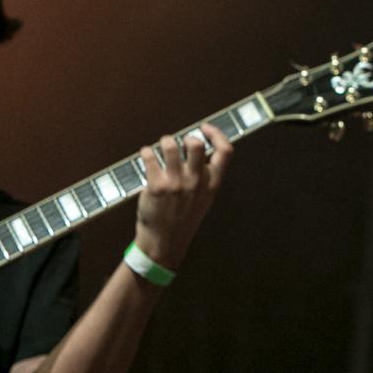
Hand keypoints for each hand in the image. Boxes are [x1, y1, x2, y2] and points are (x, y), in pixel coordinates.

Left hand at [132, 126, 231, 270]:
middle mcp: (196, 181)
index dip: (216, 134)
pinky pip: (149, 156)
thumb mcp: (204, 199)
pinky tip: (146, 156)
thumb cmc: (183, 219)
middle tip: (180, 144)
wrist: (164, 244)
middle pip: (196, 144)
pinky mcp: (156, 186)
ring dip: (164, 142)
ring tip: (160, 148)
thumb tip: (198, 149)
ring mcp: (176, 183)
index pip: (225, 151)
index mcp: (212, 183)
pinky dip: (146, 152)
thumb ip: (205, 176)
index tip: (205, 128)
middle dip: (187, 137)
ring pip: (170, 145)